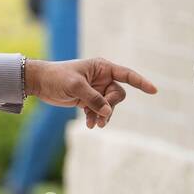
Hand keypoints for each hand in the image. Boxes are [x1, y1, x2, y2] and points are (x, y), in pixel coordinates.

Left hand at [24, 58, 157, 128]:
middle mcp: (101, 78)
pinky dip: (96, 117)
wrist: (39, 83)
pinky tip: (91, 125)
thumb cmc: (56, 77)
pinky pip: (99, 110)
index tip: (154, 91)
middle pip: (118, 94)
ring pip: (109, 105)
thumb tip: (108, 113)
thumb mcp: (75, 87)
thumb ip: (93, 99)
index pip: (126, 75)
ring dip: (104, 115)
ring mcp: (95, 89)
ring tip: (96, 124)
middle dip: (111, 106)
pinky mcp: (87, 99)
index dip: (141, 82)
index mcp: (102, 67)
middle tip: (102, 115)